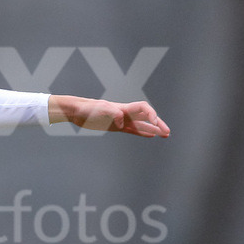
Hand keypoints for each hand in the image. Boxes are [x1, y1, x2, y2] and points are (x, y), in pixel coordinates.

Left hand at [49, 95, 170, 137]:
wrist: (76, 111)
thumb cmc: (87, 108)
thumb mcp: (99, 109)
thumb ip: (112, 113)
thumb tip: (122, 122)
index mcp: (123, 108)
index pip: (143, 109)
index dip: (152, 115)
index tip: (155, 125)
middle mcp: (125, 113)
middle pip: (146, 117)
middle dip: (158, 124)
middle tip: (168, 132)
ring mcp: (121, 120)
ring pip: (142, 125)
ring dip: (153, 129)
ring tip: (165, 135)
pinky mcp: (116, 127)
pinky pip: (133, 130)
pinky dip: (142, 132)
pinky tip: (150, 135)